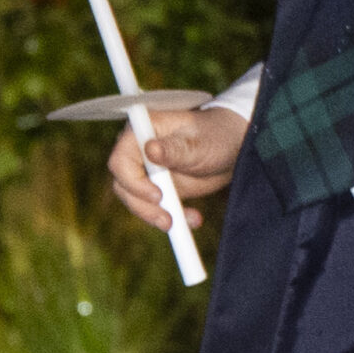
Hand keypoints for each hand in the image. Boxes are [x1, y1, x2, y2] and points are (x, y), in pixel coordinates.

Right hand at [106, 106, 244, 233]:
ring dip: (157, 216)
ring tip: (188, 220)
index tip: (158, 196)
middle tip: (169, 221)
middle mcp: (137, 151)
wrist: (232, 147)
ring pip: (135, 201)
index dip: (134, 182)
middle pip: (123, 186)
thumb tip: (150, 150)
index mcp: (141, 131)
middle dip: (144, 207)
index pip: (121, 161)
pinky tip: (193, 219)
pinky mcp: (157, 189)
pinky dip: (172, 218)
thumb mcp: (198, 143)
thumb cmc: (215, 135)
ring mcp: (145, 172)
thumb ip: (175, 149)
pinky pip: (154, 209)